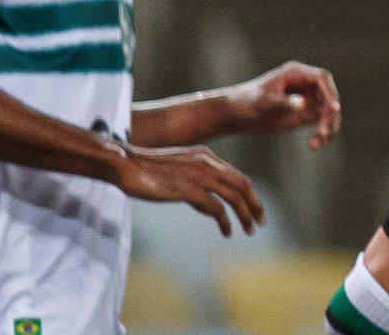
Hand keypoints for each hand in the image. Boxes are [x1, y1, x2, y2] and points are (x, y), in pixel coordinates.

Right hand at [112, 143, 264, 236]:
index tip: (253, 206)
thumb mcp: (178, 167)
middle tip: (261, 220)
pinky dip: (225, 222)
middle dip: (254, 203)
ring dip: (245, 214)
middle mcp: (208, 163)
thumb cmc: (146, 168)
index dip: (248, 192)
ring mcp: (200, 176)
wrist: (127, 164)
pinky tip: (227, 232)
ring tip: (250, 230)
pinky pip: (216, 209)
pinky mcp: (189, 191)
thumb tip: (207, 201)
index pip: (236, 174)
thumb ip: (195, 177)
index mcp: (206, 156)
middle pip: (242, 184)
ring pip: (234, 196)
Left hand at [225, 61, 341, 147]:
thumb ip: (283, 102)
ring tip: (317, 142)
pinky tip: (315, 144)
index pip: (322, 79)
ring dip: (329, 126)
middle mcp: (305, 85)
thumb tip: (303, 104)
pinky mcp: (303, 114)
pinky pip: (321, 122)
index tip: (333, 109)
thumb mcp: (263, 102)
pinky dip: (322, 133)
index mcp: (296, 74)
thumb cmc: (246, 102)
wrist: (234, 114)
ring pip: (328, 111)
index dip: (331, 92)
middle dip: (330, 114)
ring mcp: (306, 99)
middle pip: (329, 96)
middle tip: (323, 132)